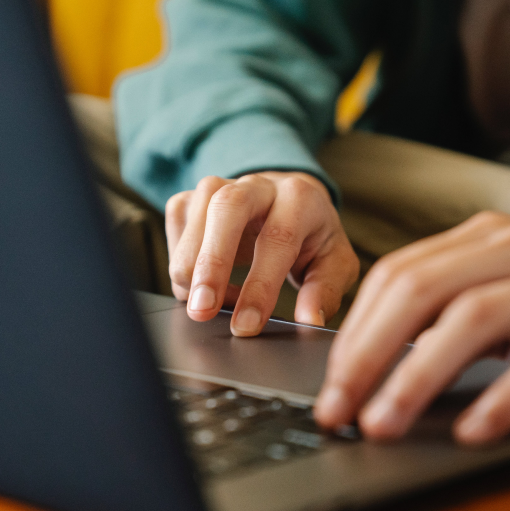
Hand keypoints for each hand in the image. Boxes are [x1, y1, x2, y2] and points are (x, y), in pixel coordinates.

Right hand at [166, 172, 358, 334]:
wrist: (289, 202)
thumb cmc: (311, 237)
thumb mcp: (333, 264)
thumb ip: (323, 291)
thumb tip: (309, 321)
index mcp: (300, 198)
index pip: (278, 238)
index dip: (260, 285)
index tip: (247, 325)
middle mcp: (258, 185)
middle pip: (227, 208)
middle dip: (210, 263)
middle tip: (202, 310)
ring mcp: (220, 185)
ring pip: (194, 215)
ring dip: (190, 266)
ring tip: (207, 305)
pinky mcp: (192, 197)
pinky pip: (176, 223)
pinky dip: (181, 260)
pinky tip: (203, 283)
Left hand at [314, 211, 509, 444]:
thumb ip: (455, 309)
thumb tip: (381, 364)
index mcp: (485, 236)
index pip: (398, 275)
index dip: (355, 330)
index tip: (330, 382)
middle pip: (420, 291)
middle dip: (368, 354)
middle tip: (338, 408)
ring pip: (472, 319)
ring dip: (418, 377)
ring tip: (385, 423)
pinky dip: (505, 395)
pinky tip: (475, 429)